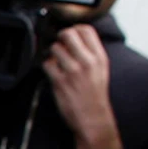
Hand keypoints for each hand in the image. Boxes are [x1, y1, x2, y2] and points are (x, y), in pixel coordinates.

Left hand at [44, 24, 121, 148]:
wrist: (93, 119)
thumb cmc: (95, 96)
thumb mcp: (101, 70)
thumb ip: (90, 54)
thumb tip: (74, 39)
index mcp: (99, 57)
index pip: (86, 29)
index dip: (75, 29)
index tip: (71, 35)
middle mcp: (87, 62)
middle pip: (68, 34)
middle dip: (60, 38)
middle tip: (60, 46)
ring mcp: (73, 71)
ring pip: (55, 48)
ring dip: (52, 54)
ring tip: (57, 62)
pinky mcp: (60, 82)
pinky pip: (47, 64)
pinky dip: (47, 67)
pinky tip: (52, 73)